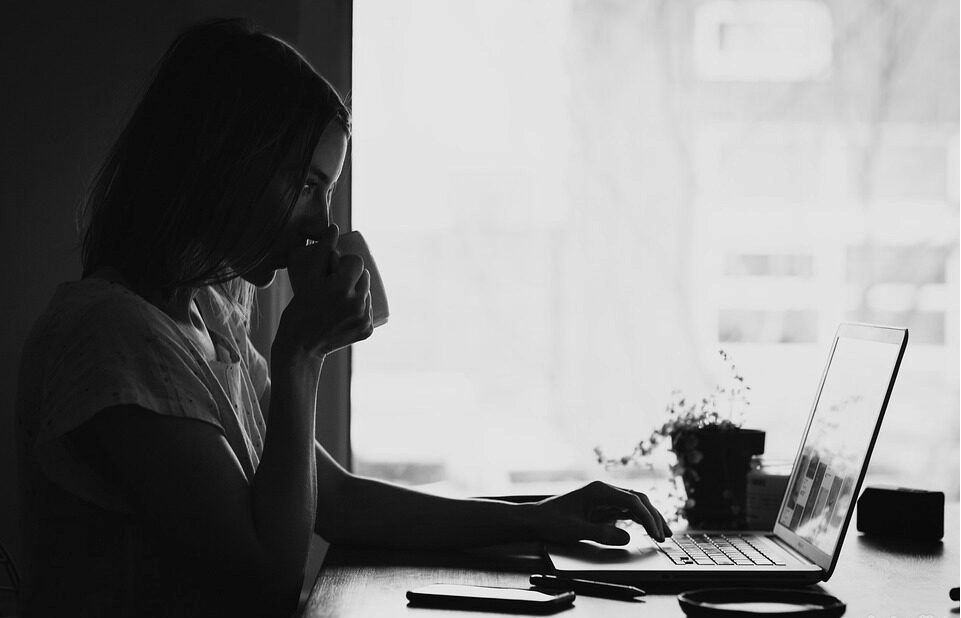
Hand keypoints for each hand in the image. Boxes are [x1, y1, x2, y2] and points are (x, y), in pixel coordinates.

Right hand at [273, 223, 373, 359]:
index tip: (335, 268)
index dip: (346, 262)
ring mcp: (364, 319)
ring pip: (368, 293)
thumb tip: (334, 227)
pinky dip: (361, 308)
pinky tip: (348, 309)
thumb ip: (320, 251)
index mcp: (341, 288)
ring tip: (341, 296)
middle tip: (336, 282)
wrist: (301, 346)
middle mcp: (357, 304)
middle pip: (364, 277)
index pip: (357, 262)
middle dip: (353, 276)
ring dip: (359, 290)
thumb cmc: (299, 308)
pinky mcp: (367, 330)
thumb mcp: (307, 278)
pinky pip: (369, 310)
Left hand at [530, 481, 670, 545]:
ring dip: (650, 518)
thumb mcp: (576, 530)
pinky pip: (626, 511)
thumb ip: (602, 533)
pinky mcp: (603, 507)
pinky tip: (648, 530)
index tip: (656, 533)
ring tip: (663, 533)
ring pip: (635, 505)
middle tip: (666, 535)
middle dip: (654, 516)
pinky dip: (639, 520)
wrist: (535, 519)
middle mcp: (604, 491)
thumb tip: (627, 537)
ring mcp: (605, 499)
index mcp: (599, 491)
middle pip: (638, 500)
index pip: (632, 501)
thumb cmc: (551, 521)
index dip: (647, 517)